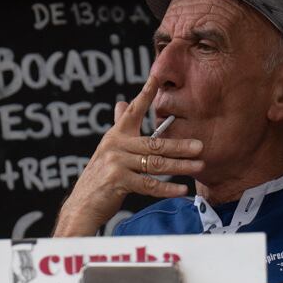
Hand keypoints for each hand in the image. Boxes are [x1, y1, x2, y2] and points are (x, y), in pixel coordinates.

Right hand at [53, 77, 205, 234]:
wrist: (82, 205)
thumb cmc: (100, 177)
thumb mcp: (109, 149)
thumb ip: (120, 127)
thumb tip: (122, 103)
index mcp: (116, 135)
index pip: (133, 111)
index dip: (145, 94)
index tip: (156, 77)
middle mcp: (115, 146)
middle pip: (154, 143)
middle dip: (180, 145)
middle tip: (200, 146)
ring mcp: (116, 163)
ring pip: (155, 164)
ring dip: (180, 166)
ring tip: (199, 166)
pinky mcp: (118, 181)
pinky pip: (148, 184)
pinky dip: (166, 188)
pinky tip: (181, 190)